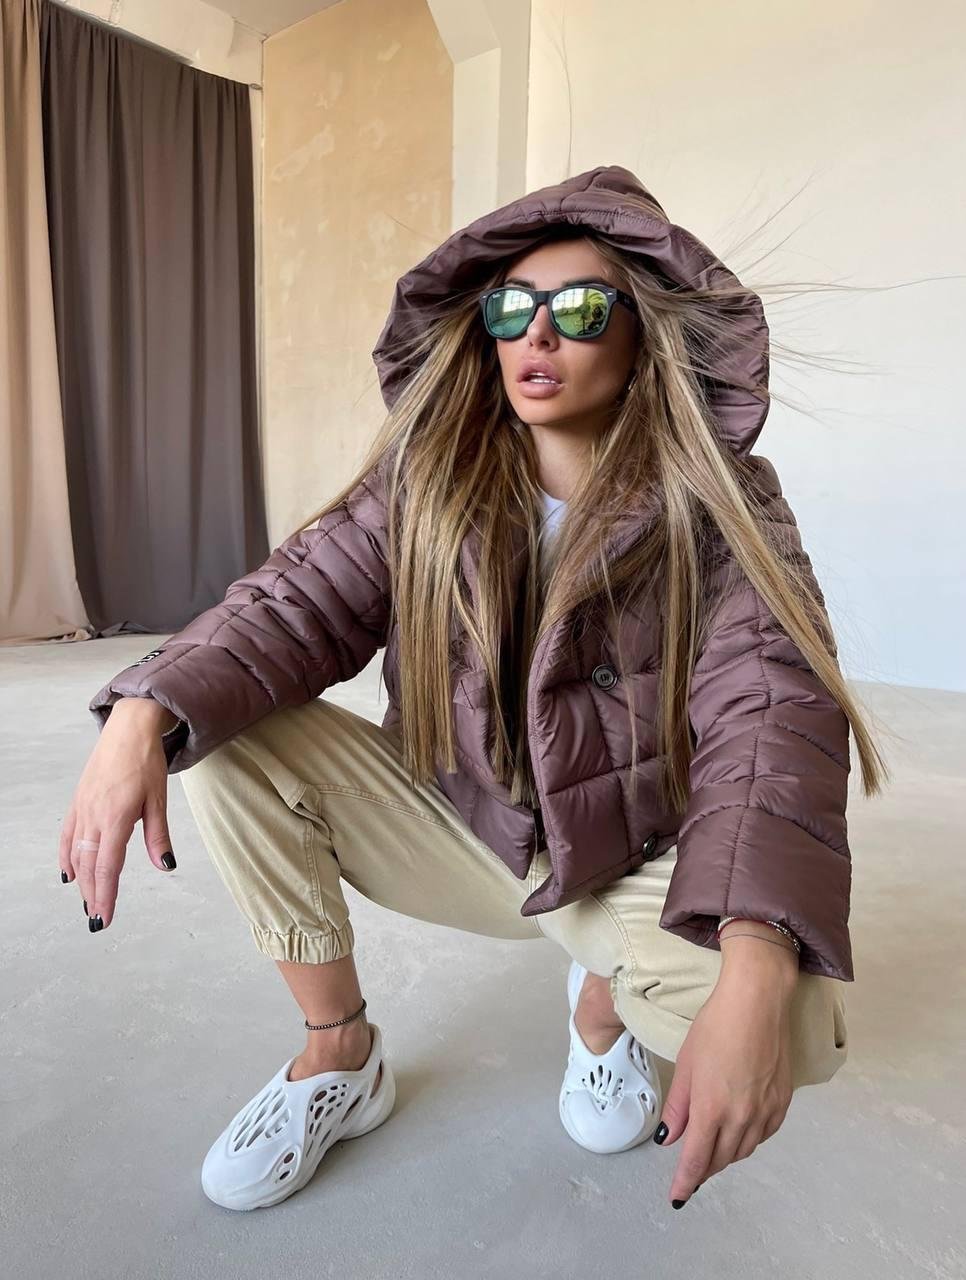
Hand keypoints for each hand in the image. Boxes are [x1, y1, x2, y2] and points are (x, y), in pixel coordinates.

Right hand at [58, 701, 177, 930]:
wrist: (128, 728)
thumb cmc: (146, 761)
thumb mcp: (159, 799)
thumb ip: (159, 835)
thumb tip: (166, 866)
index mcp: (116, 817)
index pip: (108, 866)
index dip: (106, 894)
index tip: (104, 917)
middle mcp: (94, 816)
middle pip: (89, 865)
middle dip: (93, 894)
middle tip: (97, 919)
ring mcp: (82, 809)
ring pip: (77, 853)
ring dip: (82, 880)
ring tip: (87, 902)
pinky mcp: (78, 802)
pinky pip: (68, 835)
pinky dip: (67, 856)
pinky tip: (69, 873)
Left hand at [654, 967, 794, 1206]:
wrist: (757, 1002)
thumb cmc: (715, 1026)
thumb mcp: (687, 1064)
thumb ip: (679, 1106)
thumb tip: (669, 1138)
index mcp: (711, 1109)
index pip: (696, 1160)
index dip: (685, 1182)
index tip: (677, 1197)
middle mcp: (741, 1118)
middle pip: (721, 1158)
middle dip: (704, 1168)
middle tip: (692, 1171)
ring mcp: (765, 1111)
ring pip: (744, 1150)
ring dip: (726, 1156)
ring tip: (713, 1152)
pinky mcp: (782, 1102)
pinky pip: (763, 1135)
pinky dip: (748, 1141)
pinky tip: (740, 1132)